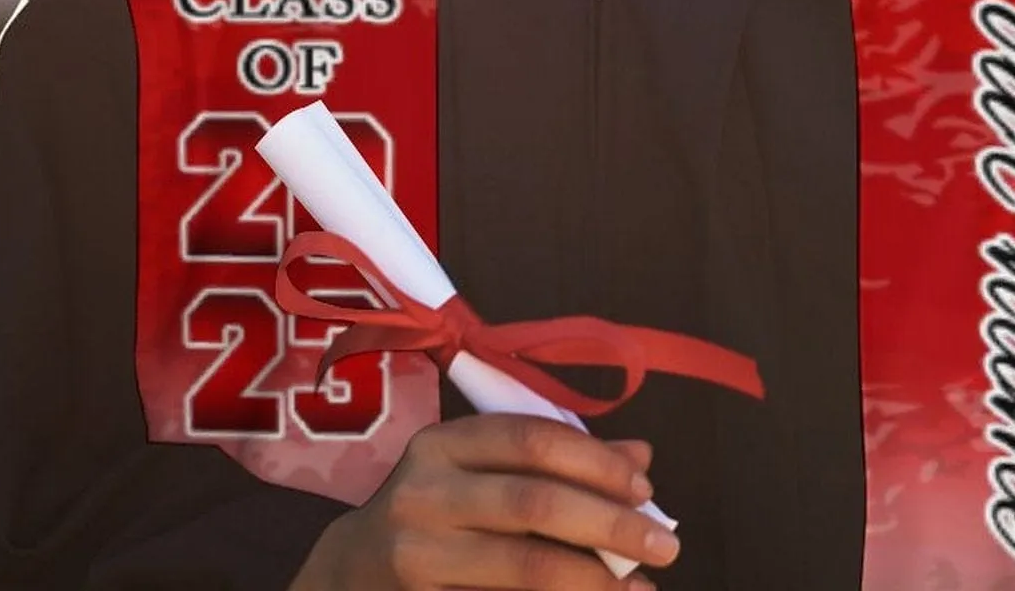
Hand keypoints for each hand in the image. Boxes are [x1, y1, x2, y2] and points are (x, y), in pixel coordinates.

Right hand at [290, 414, 676, 589]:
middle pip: (534, 503)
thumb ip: (554, 459)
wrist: (349, 576)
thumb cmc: (435, 510)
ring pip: (523, 567)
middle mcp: (425, 492)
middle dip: (609, 524)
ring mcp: (418, 555)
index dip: (595, 461)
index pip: (532, 438)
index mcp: (443, 444)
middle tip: (665, 545)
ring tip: (640, 588)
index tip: (645, 487)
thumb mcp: (479, 470)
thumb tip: (641, 456)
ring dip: (594, 579)